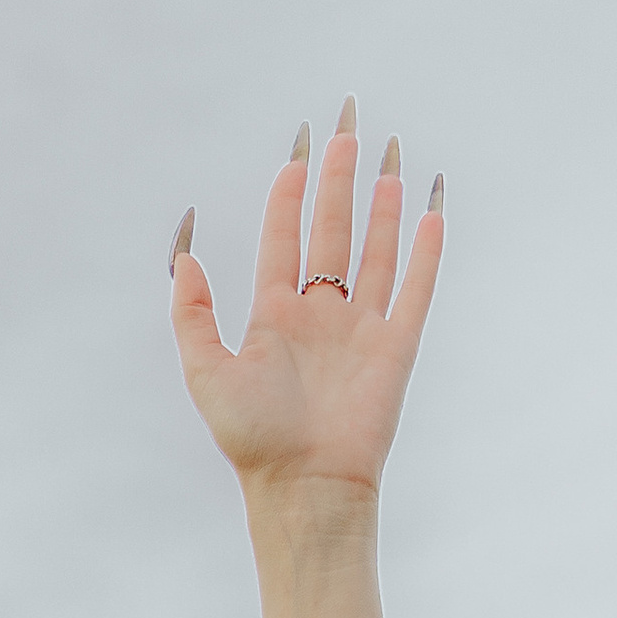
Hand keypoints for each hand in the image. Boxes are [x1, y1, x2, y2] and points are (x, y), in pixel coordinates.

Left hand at [169, 108, 441, 617]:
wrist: (304, 488)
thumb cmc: (252, 440)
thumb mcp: (205, 372)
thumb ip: (191, 315)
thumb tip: (184, 257)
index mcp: (275, 318)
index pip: (284, 240)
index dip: (289, 195)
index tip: (297, 152)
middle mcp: (320, 317)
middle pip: (332, 232)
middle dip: (338, 180)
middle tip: (346, 129)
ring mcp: (360, 331)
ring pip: (376, 253)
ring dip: (382, 207)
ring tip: (387, 160)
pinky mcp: (396, 350)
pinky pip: (415, 291)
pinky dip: (426, 253)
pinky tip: (432, 211)